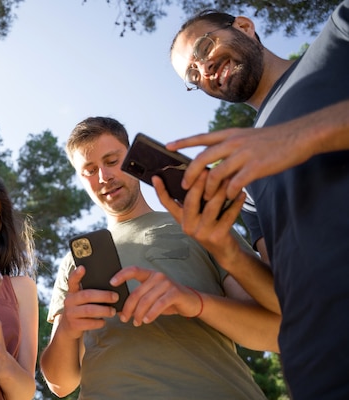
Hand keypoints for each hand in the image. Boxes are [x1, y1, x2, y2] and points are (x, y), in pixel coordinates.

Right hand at [56, 266, 117, 339]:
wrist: (68, 328)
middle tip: (115, 297)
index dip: (76, 274)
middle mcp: (69, 301)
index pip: (72, 280)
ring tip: (113, 311)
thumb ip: (90, 294)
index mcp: (72, 292)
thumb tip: (111, 290)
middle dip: (103, 296)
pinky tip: (104, 321)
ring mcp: (70, 313)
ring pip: (89, 310)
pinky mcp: (74, 325)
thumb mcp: (81, 300)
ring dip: (104, 310)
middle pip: (87, 295)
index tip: (82, 268)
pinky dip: (99, 322)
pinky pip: (89, 323)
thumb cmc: (81, 310)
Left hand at [110, 266, 202, 324]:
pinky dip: (151, 314)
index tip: (111, 283)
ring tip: (136, 322)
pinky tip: (146, 320)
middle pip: (137, 292)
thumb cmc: (168, 300)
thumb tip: (120, 308)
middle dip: (128, 307)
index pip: (133, 270)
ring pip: (146, 300)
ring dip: (139, 314)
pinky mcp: (175, 293)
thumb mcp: (152, 297)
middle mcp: (157, 276)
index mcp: (149, 275)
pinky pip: (159, 304)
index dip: (121, 275)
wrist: (191, 302)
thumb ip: (139, 298)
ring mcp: (167, 283)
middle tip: (123, 318)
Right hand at [152, 172, 245, 266]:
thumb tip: (199, 175)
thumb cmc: (211, 227)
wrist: (224, 251)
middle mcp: (188, 226)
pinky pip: (227, 216)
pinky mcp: (216, 237)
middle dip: (198, 184)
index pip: (167, 203)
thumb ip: (195, 201)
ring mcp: (201, 233)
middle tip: (205, 170)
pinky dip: (235, 204)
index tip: (155, 177)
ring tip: (227, 179)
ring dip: (220, 191)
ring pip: (210, 208)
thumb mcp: (199, 215)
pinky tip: (241, 194)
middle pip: (190, 202)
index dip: (160, 190)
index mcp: (181, 219)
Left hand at [167, 125, 309, 199]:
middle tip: (185, 186)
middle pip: (202, 159)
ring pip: (216, 174)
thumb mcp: (247, 136)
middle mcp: (233, 142)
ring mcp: (244, 154)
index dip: (183, 142)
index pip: (201, 138)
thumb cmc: (272, 140)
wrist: (299, 137)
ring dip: (209, 189)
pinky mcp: (255, 167)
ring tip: (207, 198)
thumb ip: (229, 146)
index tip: (168, 146)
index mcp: (229, 134)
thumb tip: (214, 159)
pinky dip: (228, 193)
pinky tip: (229, 198)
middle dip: (191, 175)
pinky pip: (234, 184)